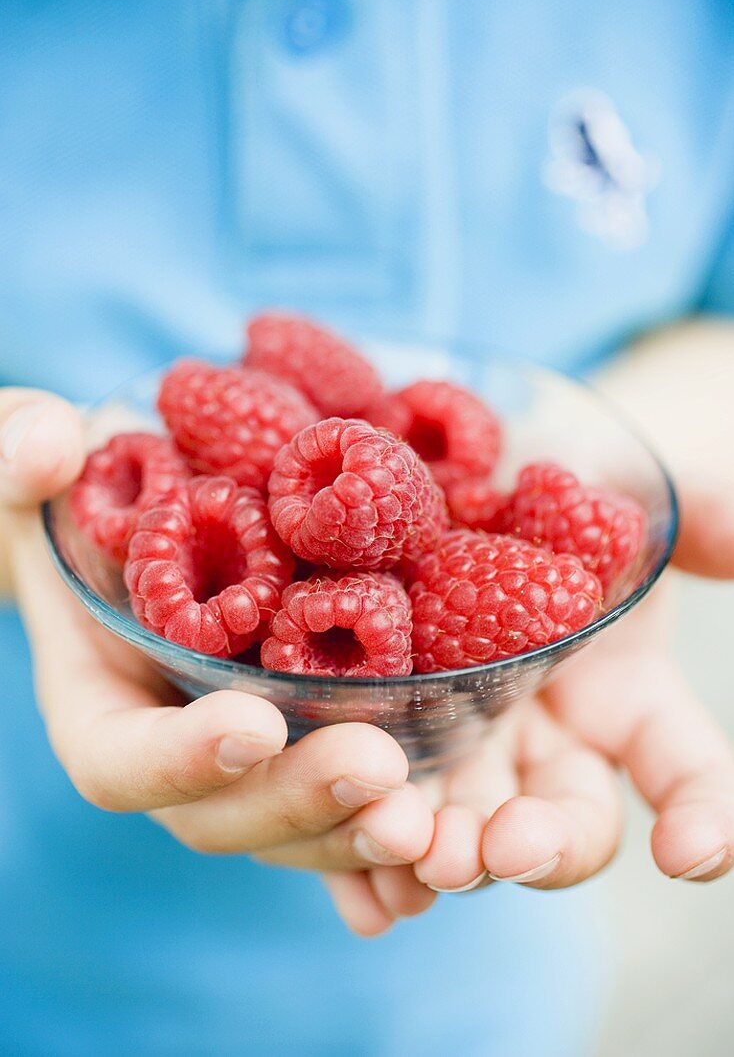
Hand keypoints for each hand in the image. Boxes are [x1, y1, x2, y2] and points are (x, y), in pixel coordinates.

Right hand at [0, 390, 434, 893]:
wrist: (162, 508)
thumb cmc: (87, 488)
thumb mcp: (33, 458)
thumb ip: (20, 449)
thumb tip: (50, 446)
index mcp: (100, 696)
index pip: (119, 759)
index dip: (177, 759)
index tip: (251, 723)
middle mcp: (178, 746)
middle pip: (227, 813)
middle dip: (298, 801)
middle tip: (378, 770)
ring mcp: (255, 749)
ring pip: (302, 824)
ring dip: (364, 828)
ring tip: (431, 813)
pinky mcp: (321, 730)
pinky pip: (358, 793)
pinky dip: (404, 811)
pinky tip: (458, 821)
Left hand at [327, 321, 733, 934]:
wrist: (460, 479)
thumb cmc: (562, 474)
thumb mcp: (631, 487)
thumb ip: (697, 512)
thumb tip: (732, 528)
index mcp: (628, 698)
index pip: (684, 771)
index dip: (704, 819)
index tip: (686, 851)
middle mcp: (551, 739)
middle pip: (560, 824)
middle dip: (537, 846)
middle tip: (502, 845)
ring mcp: (466, 743)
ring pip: (466, 824)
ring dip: (444, 851)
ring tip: (414, 843)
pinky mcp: (387, 731)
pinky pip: (382, 805)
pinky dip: (370, 853)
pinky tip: (359, 884)